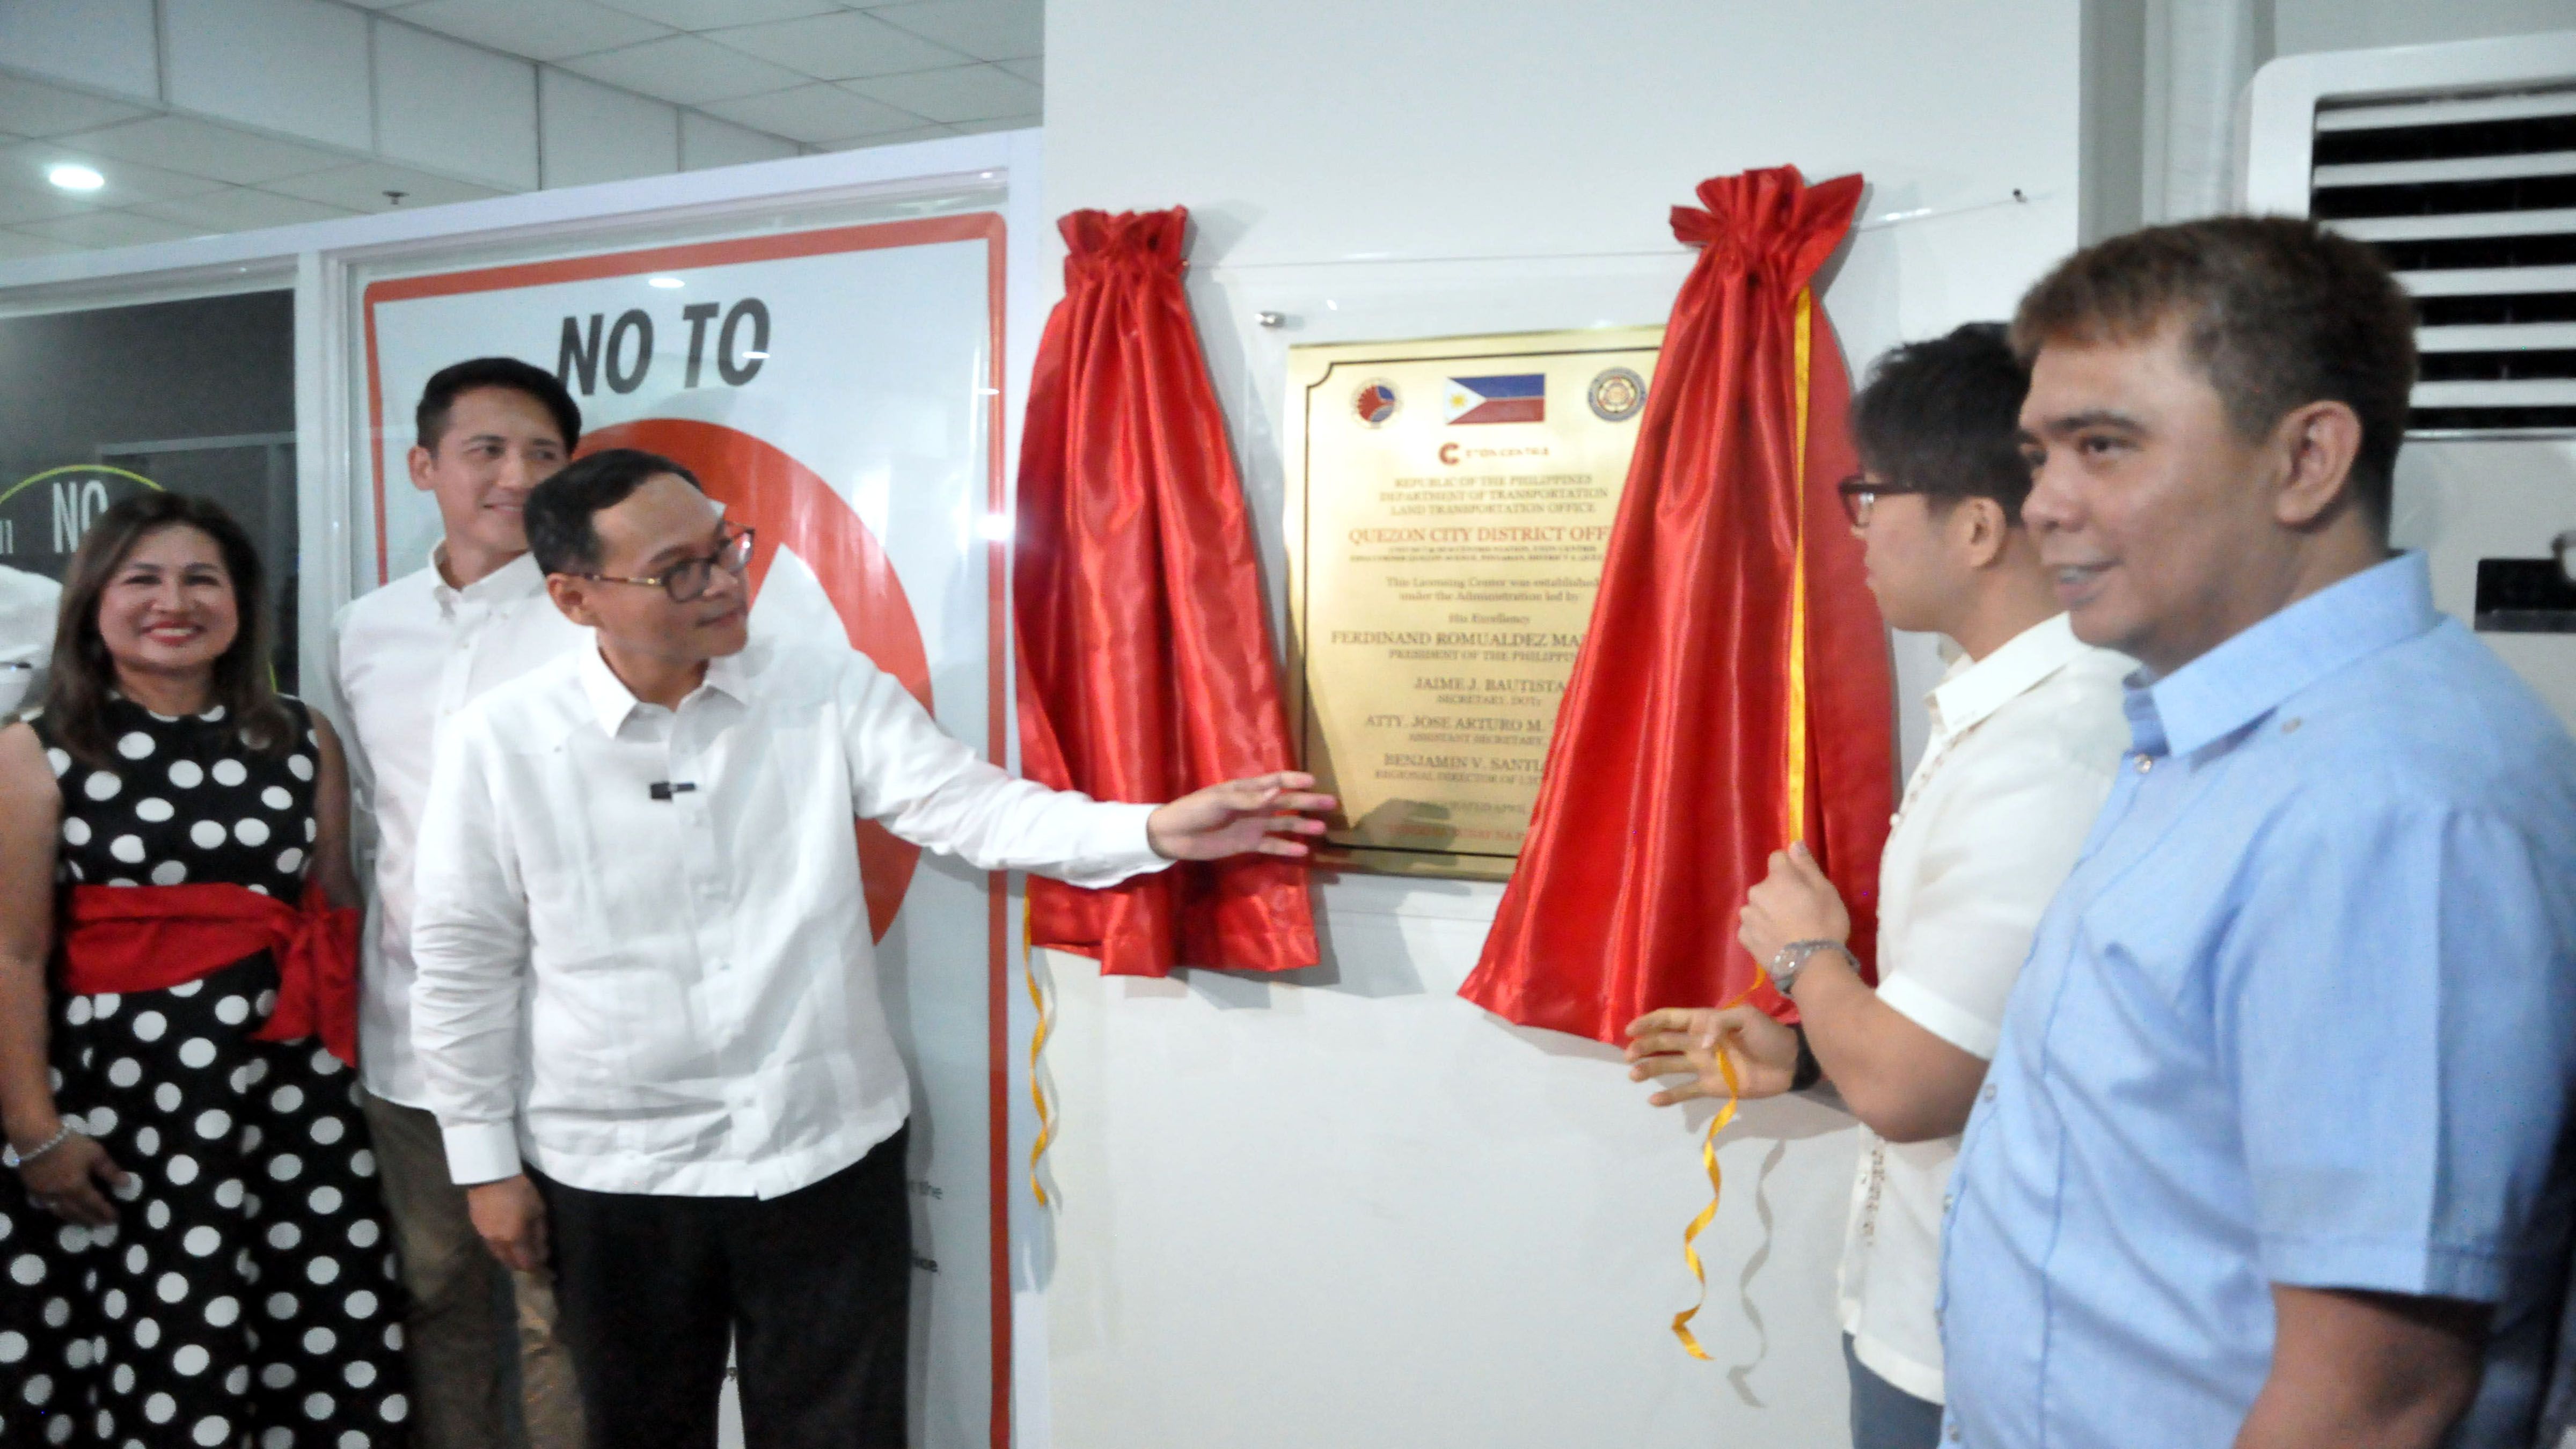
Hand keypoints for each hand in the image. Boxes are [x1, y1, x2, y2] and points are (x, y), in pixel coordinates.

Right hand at [18, 1133, 128, 1226]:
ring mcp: (44, 1195)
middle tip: (101, 1225)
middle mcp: (60, 1196)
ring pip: (61, 1213)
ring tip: (85, 1222)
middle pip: (78, 1213)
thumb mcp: (96, 1154)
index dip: (105, 1212)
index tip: (115, 1219)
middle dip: (91, 1220)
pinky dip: (58, 1212)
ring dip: (75, 1219)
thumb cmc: (69, 1144)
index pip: (95, 1204)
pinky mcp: (33, 1190)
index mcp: (77, 1187)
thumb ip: (110, 1171)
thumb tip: (126, 1183)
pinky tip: (62, 1211)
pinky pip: (48, 1207)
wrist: (35, 1138)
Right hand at [467, 1175, 548, 1271]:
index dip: (537, 1267)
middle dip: (522, 1265)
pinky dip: (501, 1247)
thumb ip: (539, 1231)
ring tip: (520, 1251)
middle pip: (510, 1263)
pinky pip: (491, 1244)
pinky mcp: (477, 1227)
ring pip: (499, 1255)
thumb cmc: (519, 1190)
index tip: (546, 1266)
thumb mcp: (537, 1209)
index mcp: (514, 1239)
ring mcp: (485, 1236)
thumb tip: (542, 1248)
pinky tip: (506, 1239)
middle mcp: (498, 1243)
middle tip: (533, 1259)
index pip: (526, 1263)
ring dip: (510, 1257)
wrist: (490, 1176)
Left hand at [1145, 771, 1337, 860]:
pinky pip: (1272, 845)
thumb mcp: (1220, 800)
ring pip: (1284, 824)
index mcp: (1247, 789)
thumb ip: (1249, 798)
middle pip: (1287, 802)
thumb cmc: (1194, 809)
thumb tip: (1279, 791)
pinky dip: (1287, 847)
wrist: (1173, 835)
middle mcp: (1254, 806)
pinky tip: (1304, 851)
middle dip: (1308, 801)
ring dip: (1302, 825)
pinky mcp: (1247, 844)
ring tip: (1322, 829)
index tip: (1314, 781)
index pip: (1277, 781)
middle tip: (1331, 803)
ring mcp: (1253, 826)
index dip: (1295, 779)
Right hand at [1626, 1005, 1801, 1104]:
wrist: (1790, 1063)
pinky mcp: (1711, 1087)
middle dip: (1644, 1047)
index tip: (1631, 1030)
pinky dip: (1669, 1096)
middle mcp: (1698, 1043)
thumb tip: (1698, 1044)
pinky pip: (1685, 1091)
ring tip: (1634, 1075)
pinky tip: (1653, 1100)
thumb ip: (1719, 1025)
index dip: (1649, 1022)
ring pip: (1669, 1066)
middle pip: (1664, 1043)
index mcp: (1704, 1022)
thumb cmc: (1768, 1035)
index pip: (1670, 1019)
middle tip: (1629, 1055)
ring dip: (1650, 1069)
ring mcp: (1703, 1066)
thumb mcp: (1746, 1018)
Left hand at [1737, 840, 1850, 972]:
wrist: (1811, 966)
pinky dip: (1761, 930)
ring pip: (1758, 906)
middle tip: (1798, 912)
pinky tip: (1776, 941)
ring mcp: (1748, 916)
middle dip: (1779, 893)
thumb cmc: (1825, 924)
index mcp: (1778, 878)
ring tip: (1787, 930)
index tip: (1803, 885)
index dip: (1791, 869)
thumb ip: (1806, 865)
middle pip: (1768, 885)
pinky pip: (1752, 926)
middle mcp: (1756, 892)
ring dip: (1768, 912)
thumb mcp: (1826, 891)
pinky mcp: (1744, 937)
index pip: (1778, 858)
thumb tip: (1794, 842)